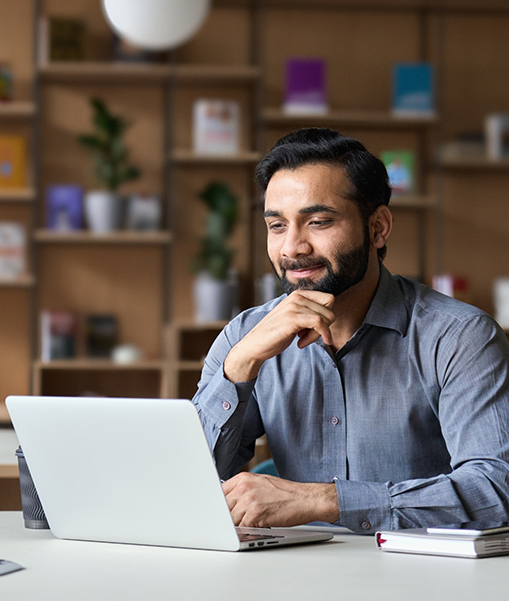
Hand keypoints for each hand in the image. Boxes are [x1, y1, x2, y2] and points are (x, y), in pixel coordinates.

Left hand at [222, 472, 338, 527]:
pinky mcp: (255, 514)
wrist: (305, 498)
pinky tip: (253, 529)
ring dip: (235, 526)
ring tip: (246, 526)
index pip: (219, 493)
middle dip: (224, 517)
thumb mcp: (260, 483)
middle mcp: (243, 487)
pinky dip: (244, 532)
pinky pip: (241, 528)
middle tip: (226, 525)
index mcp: (242, 478)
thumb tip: (227, 501)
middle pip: (222, 507)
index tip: (215, 513)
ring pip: (230, 520)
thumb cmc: (285, 493)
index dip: (217, 506)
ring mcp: (248, 500)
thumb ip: (242, 490)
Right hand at [224, 290, 334, 382]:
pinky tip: (302, 344)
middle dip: (325, 326)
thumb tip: (331, 316)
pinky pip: (319, 324)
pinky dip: (318, 336)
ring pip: (326, 317)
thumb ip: (309, 313)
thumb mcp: (295, 318)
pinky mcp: (292, 318)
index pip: (329, 299)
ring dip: (318, 334)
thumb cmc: (275, 334)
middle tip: (308, 336)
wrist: (254, 345)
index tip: (314, 329)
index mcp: (298, 294)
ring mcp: (294, 306)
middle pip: (330, 309)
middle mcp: (296, 297)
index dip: (326, 317)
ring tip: (302, 340)